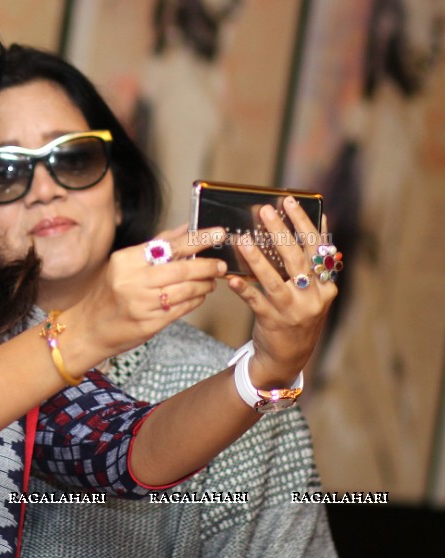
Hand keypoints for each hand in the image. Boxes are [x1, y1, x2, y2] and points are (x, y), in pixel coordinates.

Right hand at [66, 224, 226, 367]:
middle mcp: (132, 280)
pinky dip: (196, 300)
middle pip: (181, 269)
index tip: (218, 233)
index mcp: (125, 260)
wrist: (88, 328)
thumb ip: (157, 245)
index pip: (169, 245)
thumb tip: (186, 228)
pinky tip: (199, 296)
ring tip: (211, 281)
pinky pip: (182, 308)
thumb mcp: (125, 264)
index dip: (198, 239)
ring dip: (204, 284)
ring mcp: (141, 303)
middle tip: (220, 264)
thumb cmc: (108, 294)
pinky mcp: (149, 323)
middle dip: (207, 265)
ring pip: (185, 290)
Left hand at [226, 197, 336, 387]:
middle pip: (297, 259)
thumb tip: (321, 222)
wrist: (289, 356)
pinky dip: (244, 288)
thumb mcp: (314, 290)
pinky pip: (256, 302)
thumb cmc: (298, 313)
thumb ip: (315, 262)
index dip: (304, 223)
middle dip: (281, 232)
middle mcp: (313, 297)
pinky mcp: (272, 322)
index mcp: (326, 285)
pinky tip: (232, 277)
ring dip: (257, 259)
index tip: (290, 201)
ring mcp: (293, 310)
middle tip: (264, 210)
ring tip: (243, 239)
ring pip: (275, 280)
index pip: (317, 248)